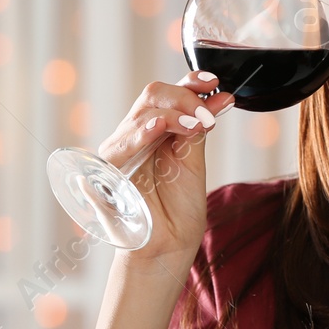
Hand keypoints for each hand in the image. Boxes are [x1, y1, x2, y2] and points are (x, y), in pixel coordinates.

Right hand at [95, 71, 233, 264]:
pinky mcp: (106, 171)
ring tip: (199, 123)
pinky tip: (161, 126)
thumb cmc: (178, 209)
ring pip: (142, 113)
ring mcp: (120, 151)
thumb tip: (222, 96)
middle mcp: (135, 135)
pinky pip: (122, 144)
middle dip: (186, 97)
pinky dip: (143, 132)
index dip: (189, 81)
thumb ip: (199, 128)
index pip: (167, 94)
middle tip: (209, 115)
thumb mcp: (193, 161)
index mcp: (155, 130)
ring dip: (175, 113)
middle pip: (153, 95)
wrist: (167, 247)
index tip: (213, 81)